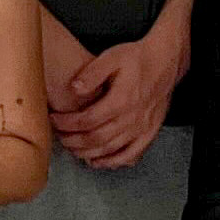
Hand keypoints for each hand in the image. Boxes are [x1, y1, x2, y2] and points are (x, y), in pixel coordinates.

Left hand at [51, 24, 186, 169]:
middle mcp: (132, 119)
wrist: (165, 61)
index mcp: (121, 100)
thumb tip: (73, 89)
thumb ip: (92, 73)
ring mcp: (142, 128)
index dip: (67, 124)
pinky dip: (113, 162)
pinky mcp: (149, 133)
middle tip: (59, 137)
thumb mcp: (112, 57)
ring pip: (110, 150)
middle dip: (73, 141)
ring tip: (72, 149)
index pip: (87, 120)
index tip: (53, 120)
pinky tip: (97, 162)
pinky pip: (130, 155)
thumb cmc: (136, 58)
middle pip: (96, 139)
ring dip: (88, 153)